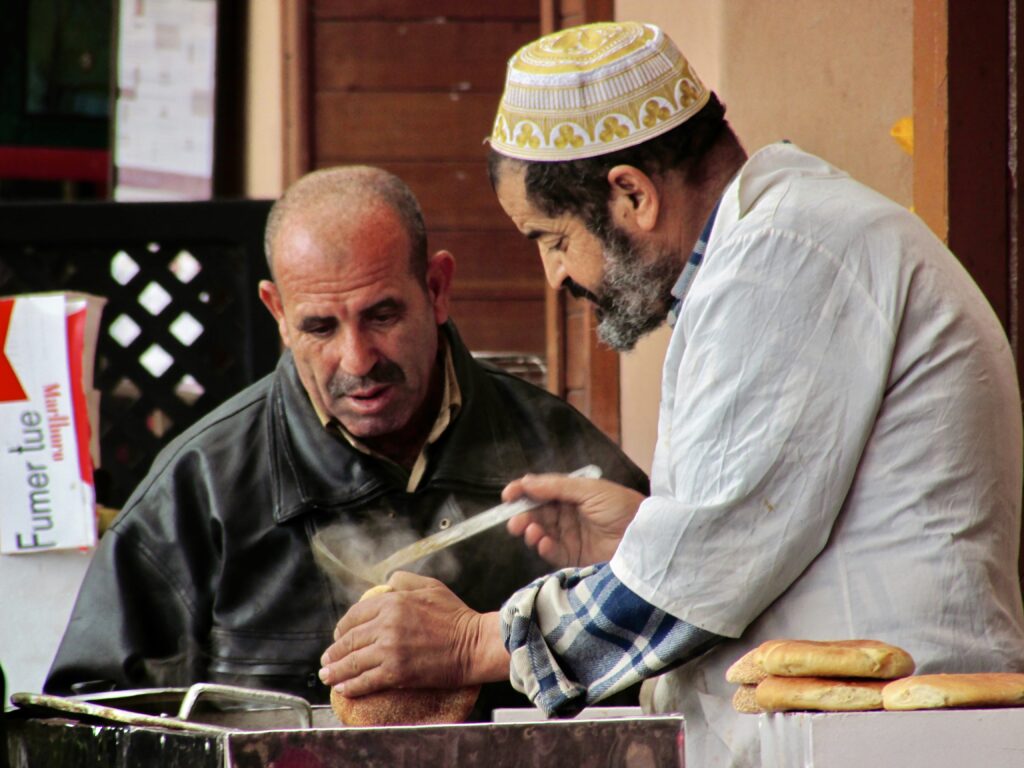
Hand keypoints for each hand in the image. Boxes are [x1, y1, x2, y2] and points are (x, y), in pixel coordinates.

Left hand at [319, 572, 508, 696]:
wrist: (473, 644)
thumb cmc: (455, 616)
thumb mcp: (430, 586)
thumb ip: (404, 580)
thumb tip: (386, 583)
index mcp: (392, 602)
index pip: (356, 615)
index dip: (343, 627)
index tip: (338, 635)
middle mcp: (387, 625)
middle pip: (350, 640)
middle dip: (334, 652)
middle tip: (327, 659)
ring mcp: (390, 650)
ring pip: (353, 662)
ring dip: (336, 671)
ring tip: (328, 675)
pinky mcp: (396, 672)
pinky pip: (366, 680)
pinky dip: (352, 686)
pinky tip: (344, 688)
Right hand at [502, 474, 644, 566]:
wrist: (644, 538)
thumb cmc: (622, 507)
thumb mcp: (589, 490)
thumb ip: (556, 486)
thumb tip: (526, 481)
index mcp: (573, 494)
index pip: (542, 490)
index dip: (523, 491)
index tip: (507, 495)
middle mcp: (569, 514)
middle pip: (538, 512)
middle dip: (523, 515)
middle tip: (515, 521)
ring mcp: (571, 535)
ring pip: (541, 532)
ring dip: (532, 531)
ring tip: (530, 531)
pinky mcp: (574, 556)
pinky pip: (552, 551)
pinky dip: (544, 547)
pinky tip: (543, 542)